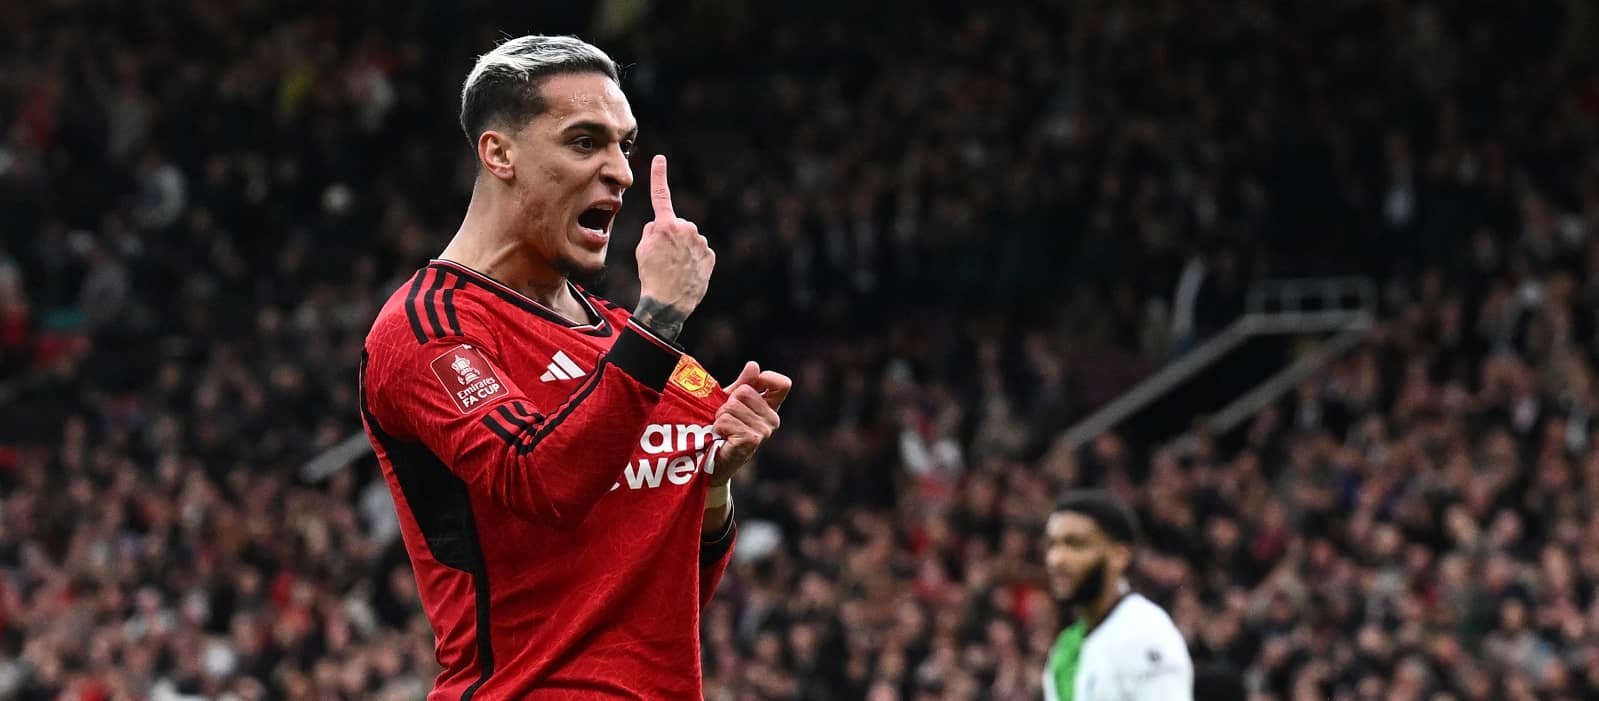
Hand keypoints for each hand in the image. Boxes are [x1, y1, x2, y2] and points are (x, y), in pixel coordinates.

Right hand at [633, 155, 713, 338]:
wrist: (668, 303)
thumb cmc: (651, 275)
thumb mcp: (642, 250)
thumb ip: (652, 231)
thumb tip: (660, 226)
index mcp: (666, 225)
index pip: (660, 195)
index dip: (659, 175)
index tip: (659, 159)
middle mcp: (686, 229)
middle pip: (676, 226)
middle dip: (671, 237)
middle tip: (663, 258)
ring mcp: (700, 242)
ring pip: (689, 240)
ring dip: (683, 250)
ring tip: (674, 269)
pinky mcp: (710, 255)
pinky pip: (699, 252)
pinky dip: (693, 260)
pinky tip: (686, 273)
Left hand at [709, 361, 790, 484]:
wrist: (713, 462)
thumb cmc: (723, 429)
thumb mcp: (732, 402)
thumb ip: (744, 384)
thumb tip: (754, 365)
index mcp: (771, 408)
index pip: (783, 384)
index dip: (766, 378)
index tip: (747, 386)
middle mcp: (772, 420)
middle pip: (746, 391)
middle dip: (728, 402)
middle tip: (726, 418)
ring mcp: (764, 431)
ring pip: (733, 406)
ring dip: (721, 416)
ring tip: (723, 429)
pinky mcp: (751, 440)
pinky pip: (727, 420)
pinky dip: (718, 426)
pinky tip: (722, 437)